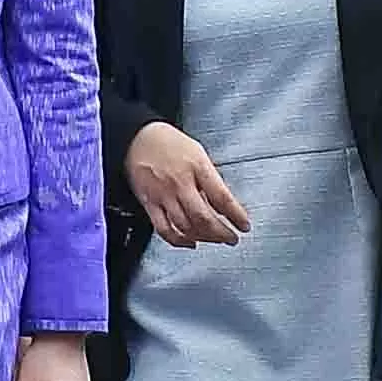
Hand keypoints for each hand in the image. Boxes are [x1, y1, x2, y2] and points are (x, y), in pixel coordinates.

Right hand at [125, 123, 250, 247]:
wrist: (137, 138)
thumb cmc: (169, 143)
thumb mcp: (198, 153)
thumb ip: (210, 178)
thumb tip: (221, 202)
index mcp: (197, 167)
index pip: (222, 198)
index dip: (236, 216)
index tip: (244, 225)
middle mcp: (180, 183)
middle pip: (204, 217)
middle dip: (222, 233)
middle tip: (231, 238)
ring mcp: (164, 195)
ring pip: (186, 227)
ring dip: (204, 238)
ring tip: (214, 239)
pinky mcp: (150, 204)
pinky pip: (165, 229)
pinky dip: (179, 241)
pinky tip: (189, 242)